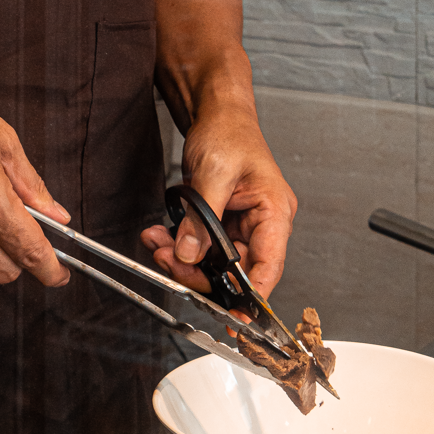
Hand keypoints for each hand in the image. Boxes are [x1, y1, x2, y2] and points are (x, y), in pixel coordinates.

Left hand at [141, 104, 295, 299]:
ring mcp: (239, 226)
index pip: (269, 266)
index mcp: (274, 213)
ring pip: (213, 263)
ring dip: (183, 260)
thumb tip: (191, 255)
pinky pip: (200, 247)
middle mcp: (261, 224)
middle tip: (170, 264)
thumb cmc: (229, 133)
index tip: (235, 319)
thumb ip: (202, 218)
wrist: (215, 114)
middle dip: (200, 273)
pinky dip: (179, 246)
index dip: (254, 297)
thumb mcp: (214, 173)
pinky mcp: (220, 224)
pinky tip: (161, 235)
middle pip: (236, 271)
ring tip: (159, 245)